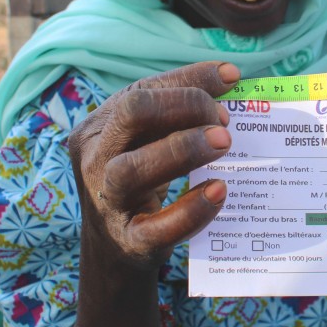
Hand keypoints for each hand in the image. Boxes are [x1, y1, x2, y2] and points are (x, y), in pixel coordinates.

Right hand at [68, 61, 239, 270]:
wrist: (115, 250)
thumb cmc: (141, 182)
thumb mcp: (149, 141)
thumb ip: (179, 110)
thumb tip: (228, 76)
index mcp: (100, 126)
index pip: (142, 90)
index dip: (189, 80)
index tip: (231, 79)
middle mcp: (96, 158)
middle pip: (131, 115)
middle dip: (184, 106)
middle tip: (224, 122)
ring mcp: (107, 202)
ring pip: (132, 170)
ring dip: (185, 150)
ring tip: (225, 144)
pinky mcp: (128, 242)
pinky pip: (157, 227)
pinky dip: (191, 209)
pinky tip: (219, 191)